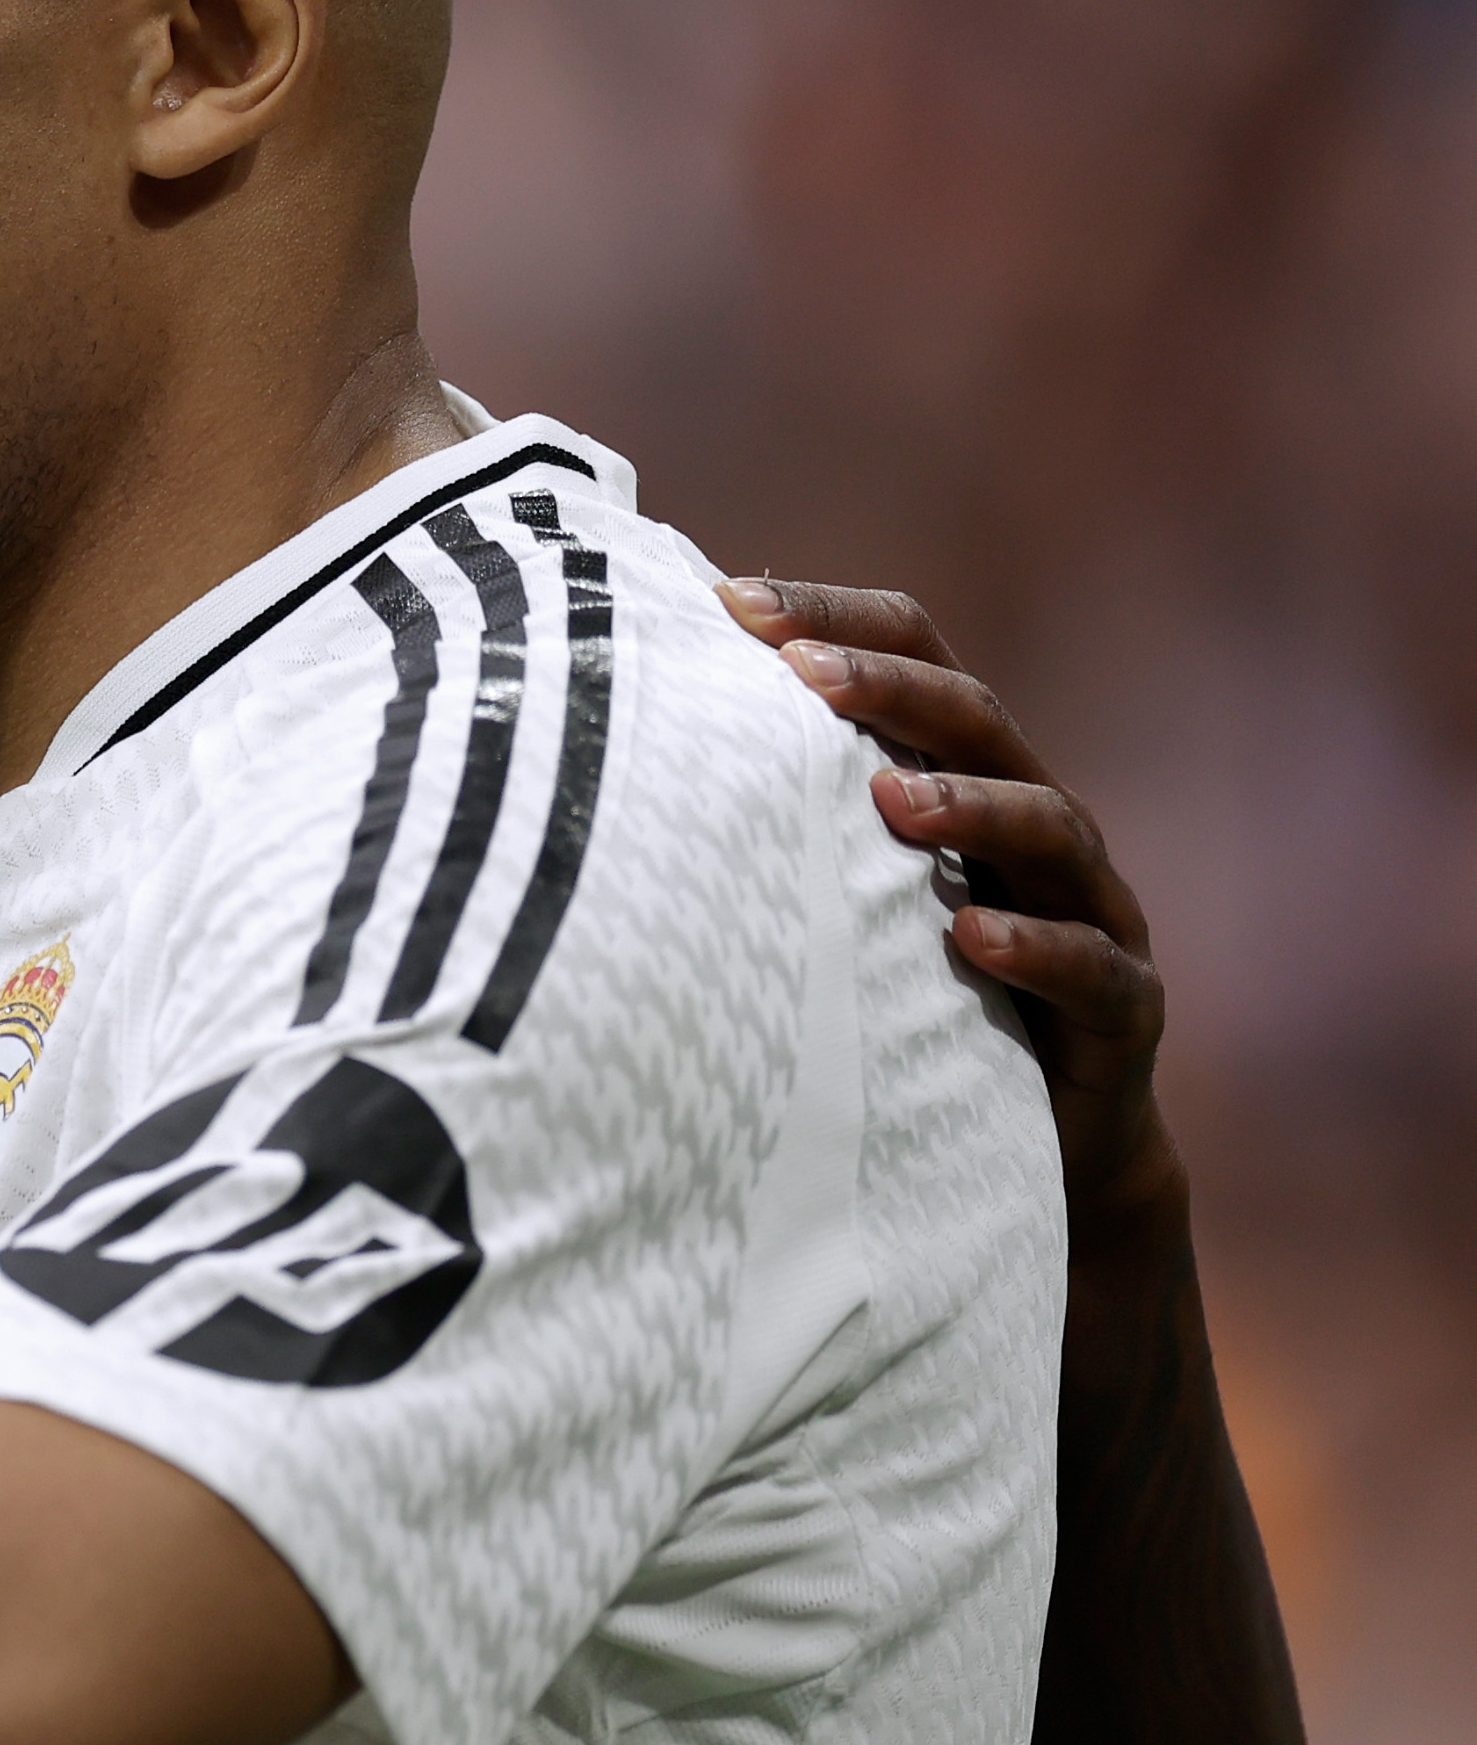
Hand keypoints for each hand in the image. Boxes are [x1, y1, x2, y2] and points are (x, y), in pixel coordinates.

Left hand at [722, 576, 1181, 1242]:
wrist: (1047, 1140)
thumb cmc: (911, 991)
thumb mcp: (842, 887)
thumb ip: (779, 809)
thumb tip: (622, 735)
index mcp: (965, 772)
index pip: (916, 657)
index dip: (834, 620)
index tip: (731, 605)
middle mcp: (1034, 822)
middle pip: (978, 722)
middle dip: (891, 689)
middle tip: (804, 673)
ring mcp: (1090, 909)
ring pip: (1048, 829)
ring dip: (969, 806)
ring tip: (892, 799)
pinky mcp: (1123, 1007)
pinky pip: (1092, 967)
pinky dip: (1033, 944)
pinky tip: (969, 935)